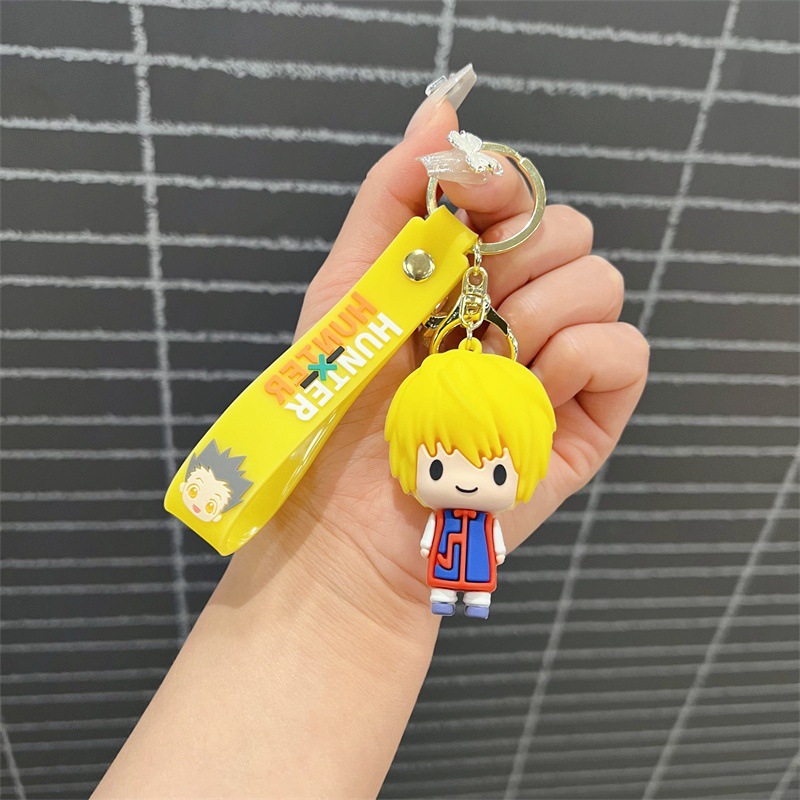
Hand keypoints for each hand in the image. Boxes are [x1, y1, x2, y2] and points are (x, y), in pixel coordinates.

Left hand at [253, 97, 647, 622]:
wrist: (351, 518)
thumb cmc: (343, 405)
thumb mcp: (352, 287)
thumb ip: (392, 196)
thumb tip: (443, 111)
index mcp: (471, 275)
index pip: (519, 194)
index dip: (501, 181)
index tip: (465, 199)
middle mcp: (522, 308)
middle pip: (569, 229)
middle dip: (515, 258)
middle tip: (460, 312)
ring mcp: (559, 361)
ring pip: (601, 281)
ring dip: (534, 312)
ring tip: (481, 365)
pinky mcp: (589, 415)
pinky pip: (624, 350)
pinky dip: (575, 359)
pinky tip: (524, 391)